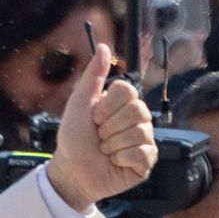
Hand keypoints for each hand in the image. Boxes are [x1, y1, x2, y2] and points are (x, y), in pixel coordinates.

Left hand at [42, 28, 156, 208]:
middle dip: (109, 127)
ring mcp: (144, 140)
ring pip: (139, 133)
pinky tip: (115, 161)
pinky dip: (122, 158)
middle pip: (137, 111)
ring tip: (105, 150)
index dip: (107, 107)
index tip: (94, 118)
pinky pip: (142, 153)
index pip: (128, 91)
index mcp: (122, 104)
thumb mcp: (79, 103)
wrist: (71, 171)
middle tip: (99, 136)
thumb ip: (93, 75)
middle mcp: (137, 119)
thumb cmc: (74, 138)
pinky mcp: (147, 161)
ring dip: (113, 144)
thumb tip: (104, 46)